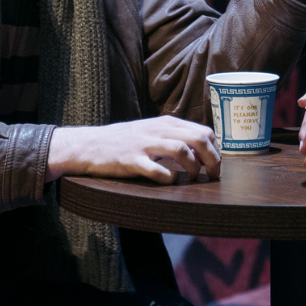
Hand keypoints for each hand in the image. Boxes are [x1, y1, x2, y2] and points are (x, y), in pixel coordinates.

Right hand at [47, 116, 220, 184]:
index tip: (215, 165)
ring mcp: (144, 144)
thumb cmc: (124, 140)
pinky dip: (169, 178)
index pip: (204, 131)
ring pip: (182, 150)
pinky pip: (157, 170)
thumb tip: (203, 150)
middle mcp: (158, 130)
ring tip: (193, 179)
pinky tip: (169, 182)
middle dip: (213, 160)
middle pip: (198, 139)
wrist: (89, 144)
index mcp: (167, 122)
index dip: (216, 150)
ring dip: (194, 168)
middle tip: (213, 176)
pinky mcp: (131, 160)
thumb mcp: (152, 130)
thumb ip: (174, 136)